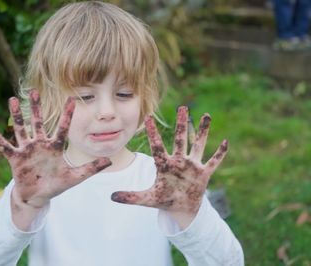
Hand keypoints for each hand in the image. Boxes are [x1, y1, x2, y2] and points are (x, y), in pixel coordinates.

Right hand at [0, 89, 111, 207]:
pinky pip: (5, 146)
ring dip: (16, 116)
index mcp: (54, 147)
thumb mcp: (75, 177)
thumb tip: (110, 161)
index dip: (67, 115)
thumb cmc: (56, 185)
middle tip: (34, 91)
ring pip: (21, 129)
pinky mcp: (15, 159)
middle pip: (38, 122)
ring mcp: (27, 150)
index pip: (62, 128)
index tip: (72, 99)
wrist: (38, 197)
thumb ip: (91, 169)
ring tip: (11, 100)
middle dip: (36, 108)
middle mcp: (40, 144)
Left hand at [111, 106, 227, 220]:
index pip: (157, 146)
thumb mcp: (147, 199)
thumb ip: (130, 197)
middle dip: (181, 124)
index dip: (153, 133)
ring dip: (202, 131)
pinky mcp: (204, 174)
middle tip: (182, 107)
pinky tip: (225, 141)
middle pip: (180, 139)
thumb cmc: (164, 200)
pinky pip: (213, 161)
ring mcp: (192, 166)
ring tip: (206, 115)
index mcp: (164, 165)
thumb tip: (111, 196)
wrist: (181, 209)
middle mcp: (179, 161)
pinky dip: (219, 153)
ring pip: (198, 145)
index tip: (148, 117)